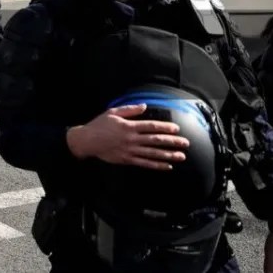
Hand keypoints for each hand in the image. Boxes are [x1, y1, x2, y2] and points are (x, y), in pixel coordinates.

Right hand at [67, 103, 188, 169]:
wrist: (86, 141)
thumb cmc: (99, 125)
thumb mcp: (112, 112)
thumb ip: (129, 109)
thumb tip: (144, 106)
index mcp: (129, 126)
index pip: (151, 126)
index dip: (165, 127)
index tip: (176, 128)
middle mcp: (131, 139)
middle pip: (156, 140)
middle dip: (172, 142)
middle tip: (185, 143)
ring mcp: (130, 151)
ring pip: (153, 153)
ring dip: (169, 155)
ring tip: (181, 156)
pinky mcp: (127, 159)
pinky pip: (145, 163)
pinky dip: (157, 165)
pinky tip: (167, 166)